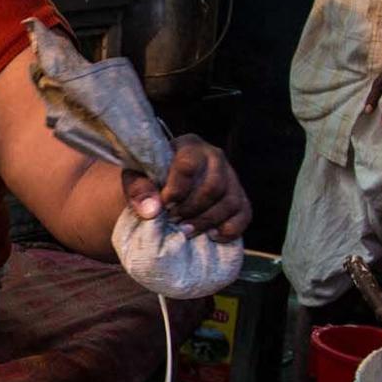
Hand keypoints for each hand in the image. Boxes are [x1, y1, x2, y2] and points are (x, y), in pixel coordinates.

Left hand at [123, 135, 250, 239]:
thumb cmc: (151, 177)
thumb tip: (153, 210)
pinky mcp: (240, 197)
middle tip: (174, 222)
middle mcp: (215, 157)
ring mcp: (231, 176)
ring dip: (208, 221)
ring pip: (231, 201)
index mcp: (189, 146)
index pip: (189, 165)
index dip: (176, 190)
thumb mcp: (137, 178)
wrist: (165, 184)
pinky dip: (230, 229)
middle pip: (213, 187)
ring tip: (187, 231)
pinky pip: (244, 214)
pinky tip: (212, 236)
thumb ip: (139, 189)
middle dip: (192, 209)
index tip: (164, 206)